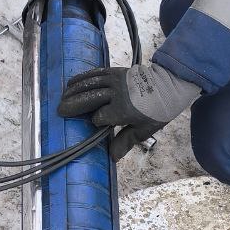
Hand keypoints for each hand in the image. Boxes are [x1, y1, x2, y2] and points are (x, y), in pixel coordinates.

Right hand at [58, 62, 200, 159]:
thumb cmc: (157, 110)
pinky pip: (95, 73)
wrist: (170, 84)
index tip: (94, 126)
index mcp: (124, 109)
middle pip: (90, 98)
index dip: (95, 122)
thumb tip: (112, 158)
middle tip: (59, 110)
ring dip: (74, 90)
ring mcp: (116, 80)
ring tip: (62, 97)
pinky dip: (83, 77)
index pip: (101, 117)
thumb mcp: (144, 130)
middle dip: (74, 105)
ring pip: (90, 84)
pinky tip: (72, 82)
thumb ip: (126, 141)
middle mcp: (117, 92)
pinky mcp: (115, 71)